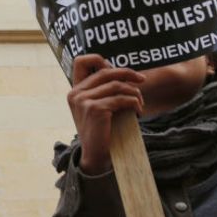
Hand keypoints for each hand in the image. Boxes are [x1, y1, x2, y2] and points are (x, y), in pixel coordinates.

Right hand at [68, 54, 144, 174]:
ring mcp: (84, 100)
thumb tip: (125, 74)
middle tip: (142, 80)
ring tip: (140, 103)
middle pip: (106, 71)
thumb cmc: (102, 131)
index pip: (81, 61)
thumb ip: (103, 90)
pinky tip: (138, 111)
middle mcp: (76, 93)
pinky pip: (121, 99)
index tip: (117, 69)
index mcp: (75, 91)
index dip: (99, 59)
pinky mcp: (95, 109)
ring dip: (134, 92)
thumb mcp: (98, 107)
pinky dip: (134, 103)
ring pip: (116, 85)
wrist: (96, 157)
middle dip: (127, 73)